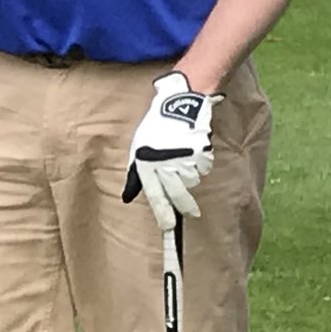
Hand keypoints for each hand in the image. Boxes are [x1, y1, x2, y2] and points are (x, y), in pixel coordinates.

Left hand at [120, 71, 219, 231]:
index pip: (155, 196)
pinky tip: (193, 151)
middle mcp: (166, 166)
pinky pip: (202, 168)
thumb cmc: (156, 127)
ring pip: (192, 181)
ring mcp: (185, 161)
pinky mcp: (201, 155)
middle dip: (184, 207)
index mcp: (148, 165)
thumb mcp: (138, 149)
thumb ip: (135, 175)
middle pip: (178, 195)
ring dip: (190, 176)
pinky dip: (200, 164)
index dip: (162, 213)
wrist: (179, 105)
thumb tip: (127, 197)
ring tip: (184, 160)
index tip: (168, 227)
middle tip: (191, 213)